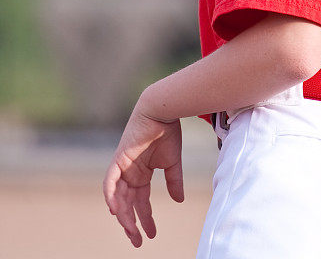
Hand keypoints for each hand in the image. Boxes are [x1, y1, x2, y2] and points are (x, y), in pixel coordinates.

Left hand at [103, 102, 183, 247]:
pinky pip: (110, 182)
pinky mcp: (119, 159)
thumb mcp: (173, 163)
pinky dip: (111, 196)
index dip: (146, 218)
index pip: (141, 201)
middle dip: (132, 223)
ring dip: (123, 215)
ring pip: (118, 197)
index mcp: (141, 174)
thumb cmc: (168, 132)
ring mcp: (123, 166)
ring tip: (130, 231)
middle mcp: (130, 173)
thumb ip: (174, 182)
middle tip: (137, 241)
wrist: (162, 111)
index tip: (152, 234)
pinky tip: (116, 211)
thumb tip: (179, 200)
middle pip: (127, 204)